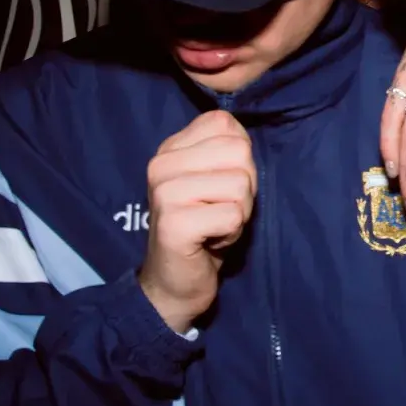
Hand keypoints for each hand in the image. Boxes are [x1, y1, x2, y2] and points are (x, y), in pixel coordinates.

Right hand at [139, 110, 256, 332]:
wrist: (175, 282)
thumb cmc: (204, 227)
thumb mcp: (214, 179)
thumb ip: (226, 152)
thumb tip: (244, 139)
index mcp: (170, 148)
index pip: (225, 124)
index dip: (238, 157)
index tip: (220, 185)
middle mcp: (161, 164)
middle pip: (239, 152)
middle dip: (244, 186)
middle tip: (220, 209)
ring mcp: (164, 193)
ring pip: (240, 184)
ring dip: (239, 212)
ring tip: (213, 225)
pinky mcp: (174, 223)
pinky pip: (233, 215)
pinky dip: (232, 233)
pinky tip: (210, 241)